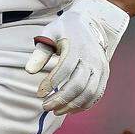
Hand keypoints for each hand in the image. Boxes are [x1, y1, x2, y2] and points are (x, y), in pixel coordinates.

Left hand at [24, 0, 129, 114]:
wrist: (89, 22)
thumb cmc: (64, 30)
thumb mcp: (50, 34)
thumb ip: (40, 52)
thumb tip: (29, 71)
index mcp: (77, 46)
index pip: (65, 68)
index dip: (51, 82)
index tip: (39, 94)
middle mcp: (92, 57)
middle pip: (78, 84)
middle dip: (61, 99)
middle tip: (45, 106)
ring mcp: (101, 67)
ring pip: (89, 92)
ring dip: (72, 105)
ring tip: (56, 111)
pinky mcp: (105, 74)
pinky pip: (97, 94)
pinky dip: (84, 105)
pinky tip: (70, 109)